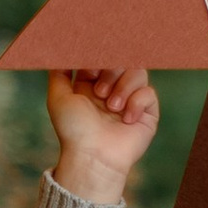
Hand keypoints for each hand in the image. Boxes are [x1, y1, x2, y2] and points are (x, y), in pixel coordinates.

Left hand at [47, 65, 158, 201]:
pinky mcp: (146, 113)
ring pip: (138, 71)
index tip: (92, 68)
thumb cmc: (73, 130)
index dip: (99, 57)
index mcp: (92, 84)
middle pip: (122, 60)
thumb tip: (62, 50)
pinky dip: (136, 102)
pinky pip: (149, 93)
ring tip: (112, 106)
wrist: (92, 156)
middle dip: (110, 72)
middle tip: (99, 92)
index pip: (104, 56)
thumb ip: (59, 72)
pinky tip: (126, 119)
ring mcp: (131, 100)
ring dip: (123, 86)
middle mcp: (113, 90)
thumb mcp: (58, 97)